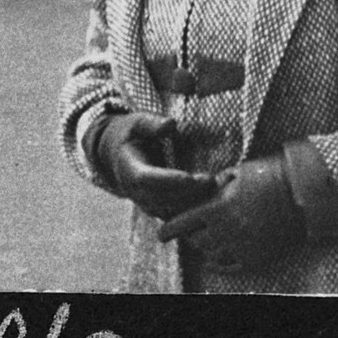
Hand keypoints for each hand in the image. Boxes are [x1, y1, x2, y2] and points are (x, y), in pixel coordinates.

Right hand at [92, 113, 214, 220]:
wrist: (120, 157)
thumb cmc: (133, 136)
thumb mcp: (138, 123)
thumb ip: (152, 124)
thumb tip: (170, 124)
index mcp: (129, 170)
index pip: (146, 179)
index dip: (168, 180)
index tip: (189, 177)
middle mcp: (136, 192)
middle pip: (162, 198)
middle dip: (188, 192)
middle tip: (212, 181)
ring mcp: (147, 204)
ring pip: (170, 210)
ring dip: (193, 202)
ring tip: (217, 189)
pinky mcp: (159, 209)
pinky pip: (176, 214)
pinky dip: (193, 208)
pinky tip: (212, 197)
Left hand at [157, 155, 302, 272]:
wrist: (303, 194)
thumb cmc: (271, 175)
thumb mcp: (239, 172)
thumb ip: (217, 183)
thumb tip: (204, 187)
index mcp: (217, 207)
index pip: (182, 223)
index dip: (169, 229)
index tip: (161, 233)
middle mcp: (225, 231)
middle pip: (195, 241)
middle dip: (189, 236)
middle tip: (189, 231)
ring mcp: (240, 247)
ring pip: (210, 255)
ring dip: (204, 248)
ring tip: (205, 241)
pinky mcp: (255, 259)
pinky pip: (228, 267)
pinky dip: (218, 263)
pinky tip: (214, 259)